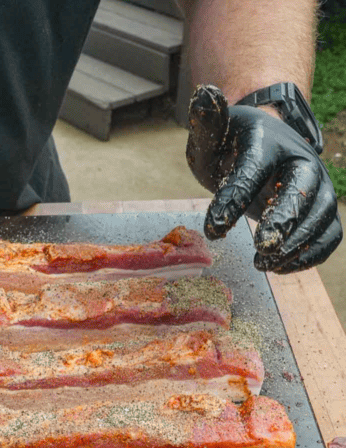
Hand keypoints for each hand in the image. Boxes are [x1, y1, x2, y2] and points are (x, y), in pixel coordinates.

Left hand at [186, 83, 341, 272]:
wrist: (262, 146)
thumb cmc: (230, 145)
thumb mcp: (211, 136)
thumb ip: (207, 123)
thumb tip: (204, 94)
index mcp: (268, 142)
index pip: (254, 168)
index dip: (235, 198)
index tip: (213, 227)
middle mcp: (301, 160)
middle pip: (304, 188)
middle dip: (285, 218)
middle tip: (262, 246)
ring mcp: (317, 185)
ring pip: (322, 215)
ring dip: (297, 243)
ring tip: (263, 262)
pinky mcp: (321, 209)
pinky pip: (329, 234)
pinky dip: (311, 255)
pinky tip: (281, 267)